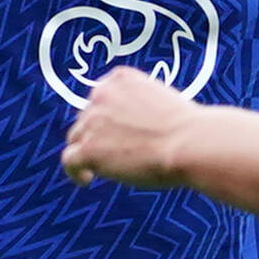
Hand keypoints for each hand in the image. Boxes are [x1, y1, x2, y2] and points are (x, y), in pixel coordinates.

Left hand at [62, 67, 196, 187]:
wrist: (189, 143)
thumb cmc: (187, 127)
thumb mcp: (161, 99)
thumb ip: (138, 106)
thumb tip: (131, 126)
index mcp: (120, 79)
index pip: (101, 96)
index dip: (106, 116)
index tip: (115, 130)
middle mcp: (100, 94)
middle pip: (86, 117)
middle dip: (97, 133)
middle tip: (114, 152)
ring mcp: (92, 121)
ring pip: (77, 138)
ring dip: (87, 150)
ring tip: (101, 168)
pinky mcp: (88, 148)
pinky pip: (69, 160)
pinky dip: (75, 171)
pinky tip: (87, 179)